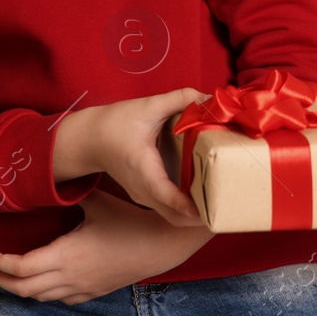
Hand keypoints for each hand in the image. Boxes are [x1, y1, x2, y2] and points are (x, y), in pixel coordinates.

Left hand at [0, 190, 212, 303]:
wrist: (162, 244)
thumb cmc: (131, 220)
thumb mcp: (98, 201)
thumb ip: (73, 192)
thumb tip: (53, 177)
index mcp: (66, 255)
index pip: (20, 267)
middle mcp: (70, 277)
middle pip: (22, 288)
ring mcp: (81, 288)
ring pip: (39, 297)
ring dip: (18, 286)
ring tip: (7, 271)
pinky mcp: (93, 292)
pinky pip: (59, 299)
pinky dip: (42, 292)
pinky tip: (42, 280)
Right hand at [53, 88, 207, 226]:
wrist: (89, 139)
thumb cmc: (115, 123)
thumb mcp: (147, 106)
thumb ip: (179, 98)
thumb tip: (209, 98)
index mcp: (142, 168)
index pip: (164, 193)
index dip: (184, 204)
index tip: (205, 212)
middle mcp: (143, 189)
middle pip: (174, 216)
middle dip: (200, 217)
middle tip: (227, 206)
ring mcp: (144, 196)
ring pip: (172, 217)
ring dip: (196, 215)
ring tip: (222, 202)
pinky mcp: (146, 196)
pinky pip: (169, 210)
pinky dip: (187, 210)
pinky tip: (205, 195)